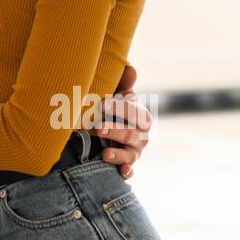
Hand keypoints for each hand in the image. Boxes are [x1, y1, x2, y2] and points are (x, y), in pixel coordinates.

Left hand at [95, 64, 151, 178]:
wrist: (108, 133)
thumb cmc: (112, 110)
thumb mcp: (116, 96)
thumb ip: (121, 83)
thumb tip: (129, 67)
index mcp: (140, 115)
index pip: (133, 111)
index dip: (119, 107)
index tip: (103, 104)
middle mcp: (141, 134)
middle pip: (131, 133)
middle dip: (115, 130)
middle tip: (98, 128)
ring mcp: (135, 151)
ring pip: (130, 153)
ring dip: (118, 153)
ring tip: (104, 152)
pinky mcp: (128, 164)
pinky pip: (130, 170)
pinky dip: (127, 171)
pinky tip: (122, 171)